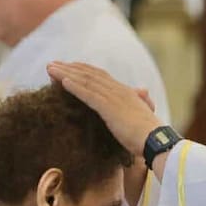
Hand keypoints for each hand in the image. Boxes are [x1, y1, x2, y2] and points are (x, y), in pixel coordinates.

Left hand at [47, 62, 163, 155]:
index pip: (100, 76)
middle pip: (89, 74)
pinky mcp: (109, 108)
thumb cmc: (149, 134)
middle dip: (69, 68)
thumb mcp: (142, 114)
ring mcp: (114, 98)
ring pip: (86, 81)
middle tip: (52, 64)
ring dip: (66, 74)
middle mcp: (118, 90)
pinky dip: (74, 87)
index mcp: (125, 92)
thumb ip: (140, 102)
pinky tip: (62, 82)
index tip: (68, 67)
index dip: (82, 70)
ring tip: (50, 69)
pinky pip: (88, 95)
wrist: (156, 141)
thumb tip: (144, 91)